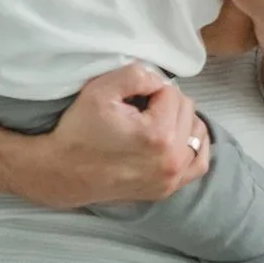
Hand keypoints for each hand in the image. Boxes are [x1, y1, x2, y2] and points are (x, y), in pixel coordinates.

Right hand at [9, 63, 209, 207]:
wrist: (64, 173)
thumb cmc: (80, 130)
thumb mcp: (100, 90)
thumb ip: (137, 74)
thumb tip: (159, 79)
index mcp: (158, 135)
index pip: (171, 92)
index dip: (148, 89)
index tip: (129, 100)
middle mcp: (172, 160)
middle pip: (186, 109)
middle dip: (164, 103)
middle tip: (138, 110)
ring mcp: (172, 178)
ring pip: (196, 132)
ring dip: (179, 121)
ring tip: (153, 122)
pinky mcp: (168, 188)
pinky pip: (199, 162)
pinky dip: (191, 145)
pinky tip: (175, 138)